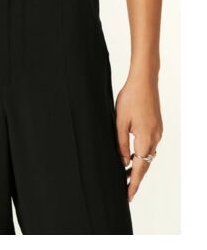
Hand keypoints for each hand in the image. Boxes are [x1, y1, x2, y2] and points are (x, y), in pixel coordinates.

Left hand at [115, 74, 162, 202]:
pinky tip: (133, 154)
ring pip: (148, 154)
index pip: (139, 168)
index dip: (133, 183)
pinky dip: (142, 153)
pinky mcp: (156, 126)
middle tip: (125, 189)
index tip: (128, 196)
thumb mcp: (119, 121)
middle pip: (145, 163)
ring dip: (138, 165)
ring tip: (125, 174)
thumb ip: (120, 143)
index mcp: (144, 137)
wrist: (144, 81)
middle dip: (135, 177)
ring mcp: (157, 131)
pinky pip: (149, 145)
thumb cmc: (130, 98)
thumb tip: (123, 162)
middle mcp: (154, 137)